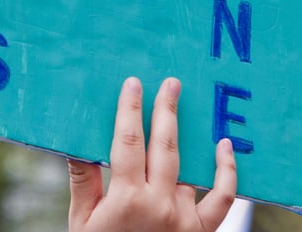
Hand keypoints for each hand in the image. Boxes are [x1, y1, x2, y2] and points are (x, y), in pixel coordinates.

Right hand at [67, 76, 236, 231]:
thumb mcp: (83, 221)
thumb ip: (83, 180)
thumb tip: (74, 141)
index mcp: (126, 199)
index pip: (128, 140)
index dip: (130, 108)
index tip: (133, 84)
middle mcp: (159, 205)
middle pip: (164, 145)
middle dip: (165, 109)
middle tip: (170, 83)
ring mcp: (183, 220)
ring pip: (191, 167)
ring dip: (192, 134)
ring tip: (190, 106)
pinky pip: (221, 199)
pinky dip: (227, 172)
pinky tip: (225, 148)